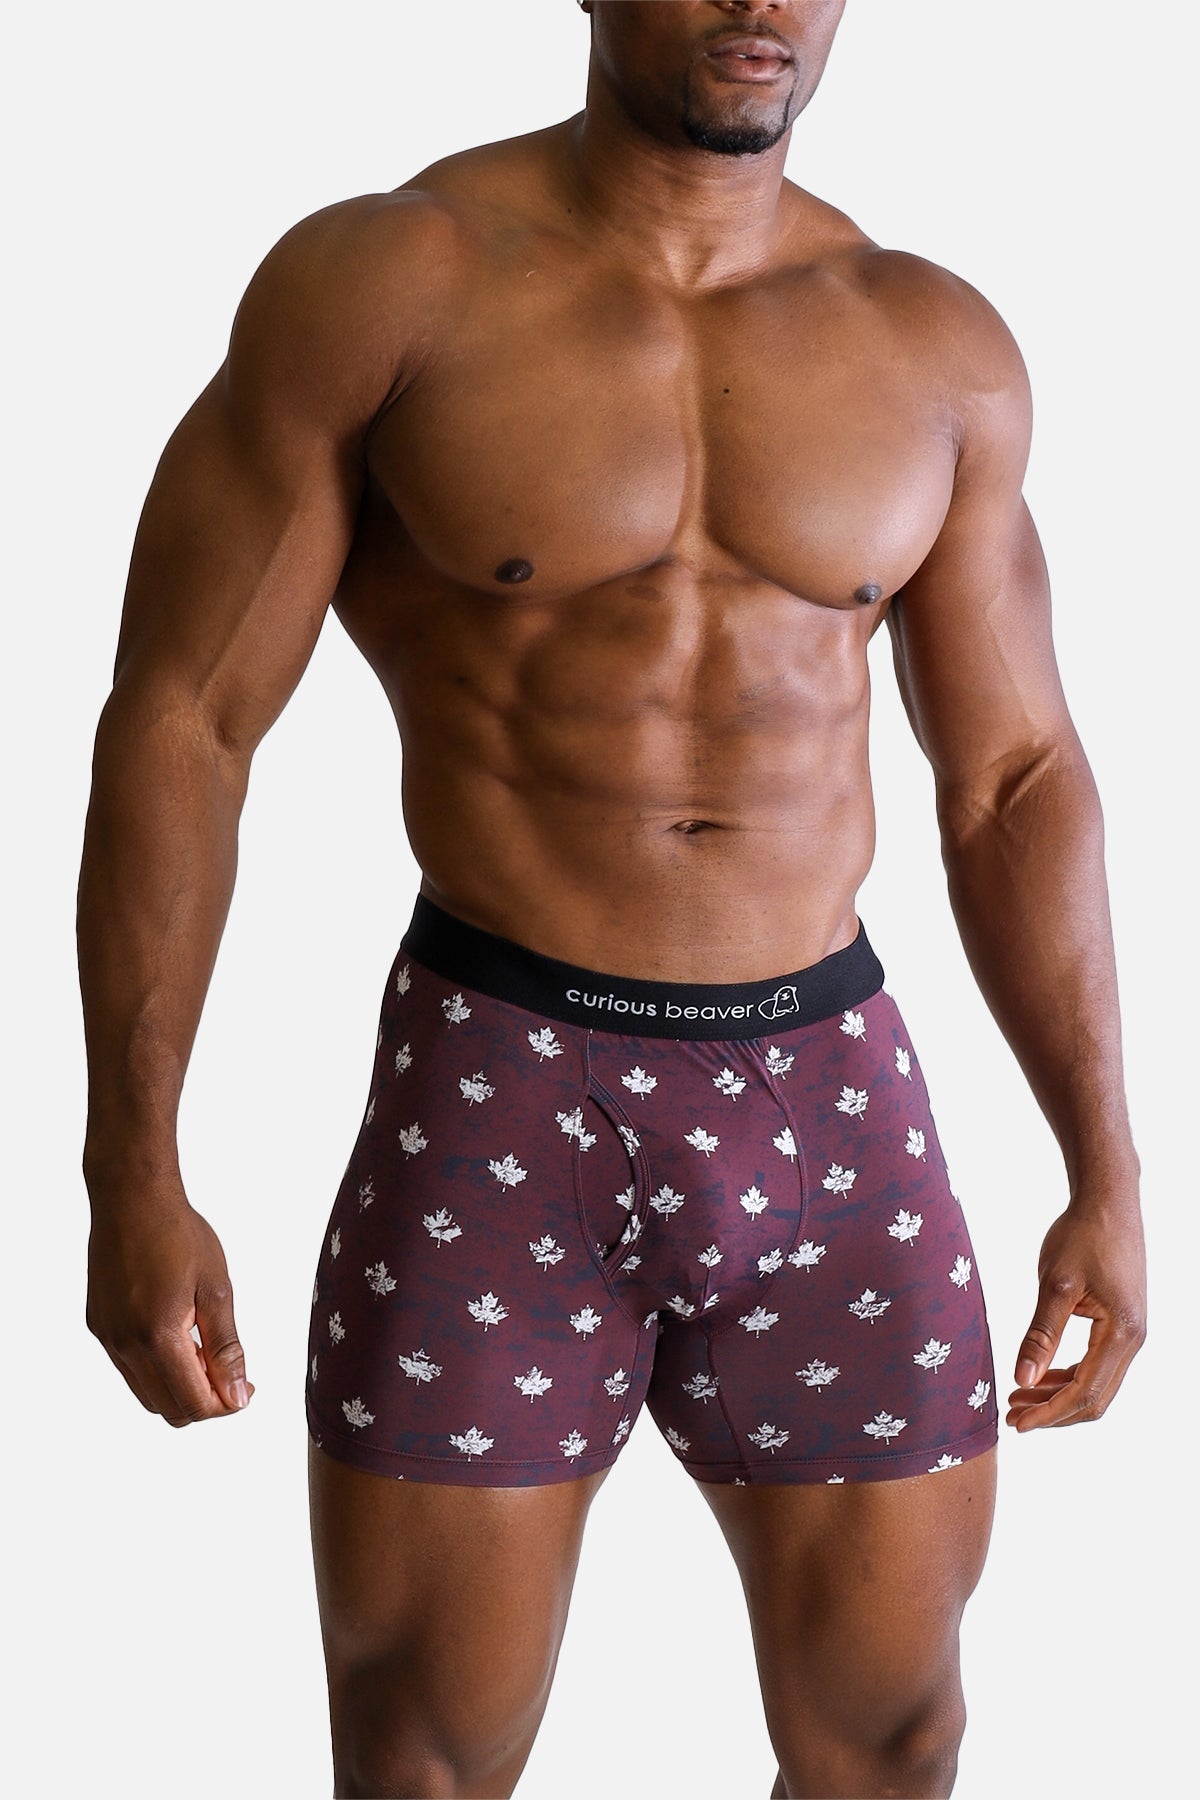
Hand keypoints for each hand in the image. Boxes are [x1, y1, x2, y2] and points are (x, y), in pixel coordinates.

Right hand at [86, 1196, 254, 1425]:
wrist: (131, 1198)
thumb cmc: (177, 1234)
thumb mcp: (216, 1289)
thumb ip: (226, 1347)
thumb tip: (237, 1394)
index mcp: (157, 1337)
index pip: (193, 1403)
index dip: (226, 1405)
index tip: (247, 1389)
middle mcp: (125, 1345)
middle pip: (168, 1409)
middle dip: (205, 1403)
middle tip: (232, 1375)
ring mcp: (108, 1338)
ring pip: (147, 1394)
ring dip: (180, 1389)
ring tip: (207, 1353)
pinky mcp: (100, 1326)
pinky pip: (130, 1370)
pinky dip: (158, 1371)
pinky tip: (180, 1340)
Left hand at [1007, 1200, 1145, 1429]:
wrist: (1108, 1201)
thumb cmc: (1082, 1235)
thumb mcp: (1055, 1284)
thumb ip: (1040, 1334)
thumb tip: (1023, 1379)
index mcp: (1121, 1332)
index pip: (1085, 1392)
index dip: (1050, 1414)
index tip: (1017, 1424)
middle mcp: (1133, 1339)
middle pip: (1095, 1398)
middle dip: (1053, 1412)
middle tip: (1012, 1416)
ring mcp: (1131, 1332)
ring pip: (1097, 1384)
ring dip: (1059, 1395)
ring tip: (1020, 1398)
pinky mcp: (1122, 1323)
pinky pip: (1097, 1364)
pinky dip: (1069, 1375)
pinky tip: (1041, 1375)